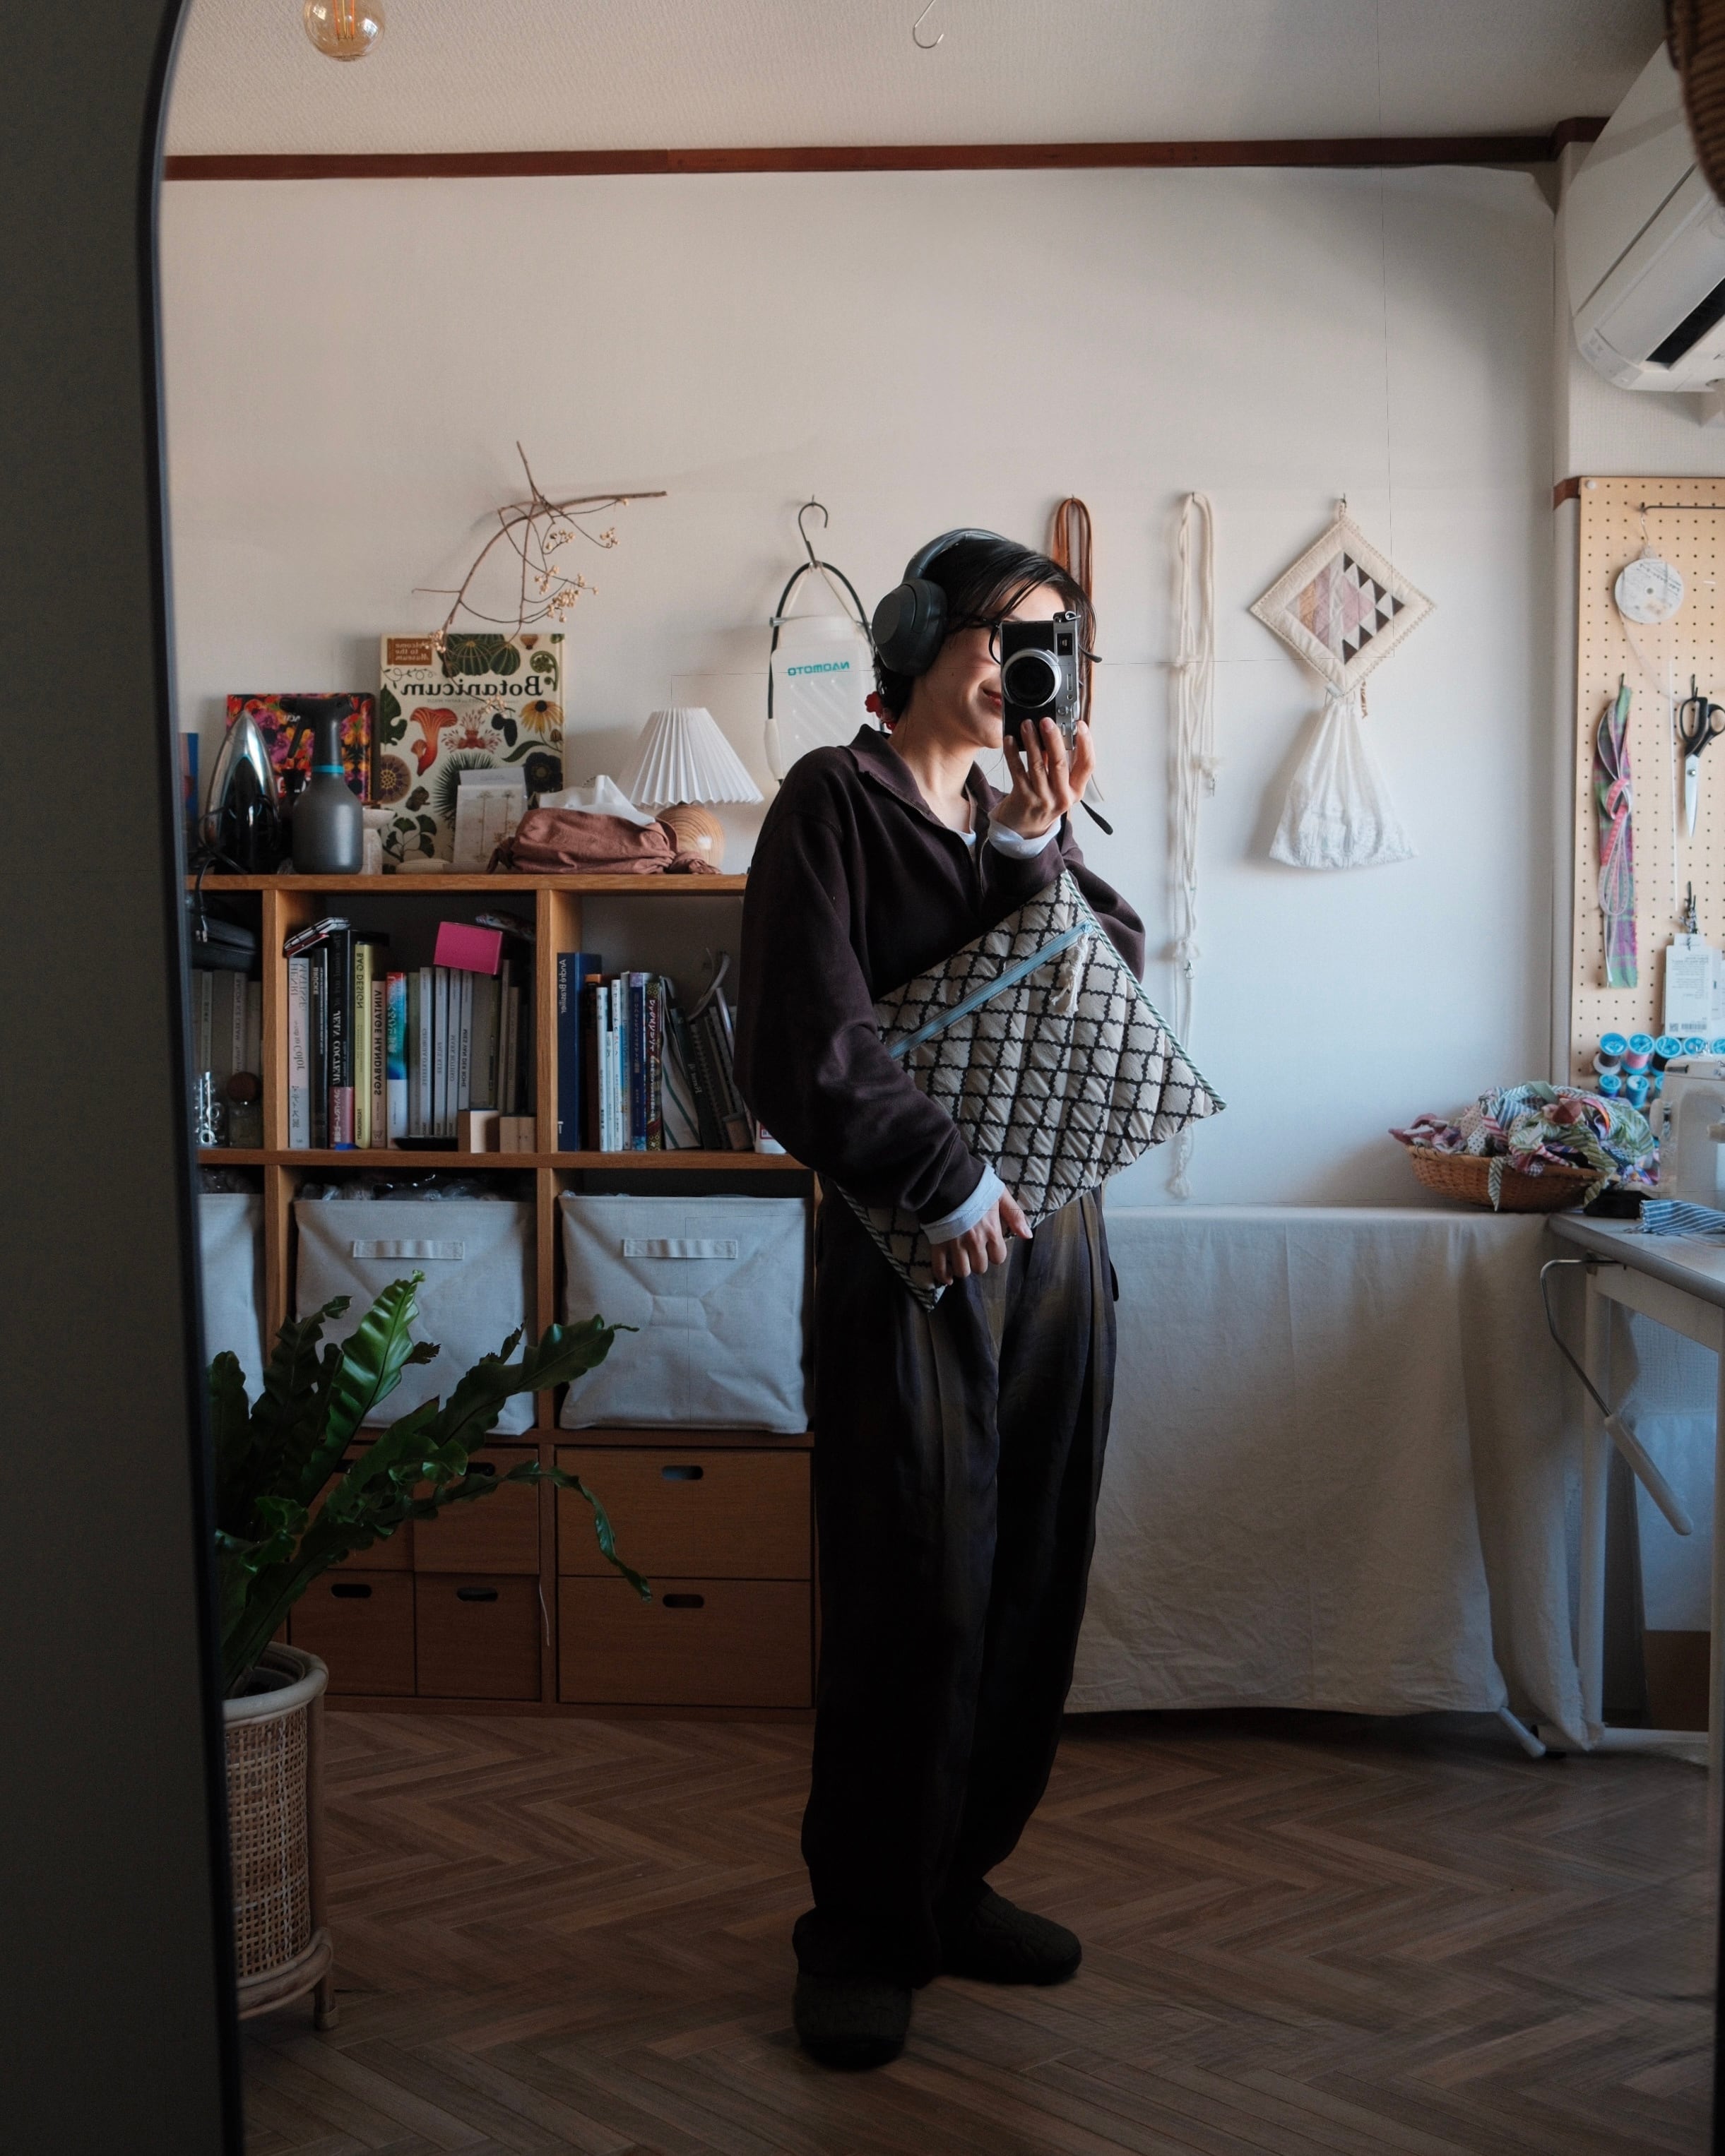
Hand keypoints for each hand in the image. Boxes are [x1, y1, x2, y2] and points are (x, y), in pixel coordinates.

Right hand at [929, 1193, 1032, 1284]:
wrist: (947, 1177)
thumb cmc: (975, 1185)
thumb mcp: (1000, 1195)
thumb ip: (1015, 1216)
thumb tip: (1028, 1235)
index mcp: (991, 1231)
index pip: (999, 1258)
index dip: (995, 1254)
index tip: (989, 1247)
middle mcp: (974, 1241)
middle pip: (980, 1267)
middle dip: (978, 1262)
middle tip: (974, 1253)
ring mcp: (955, 1244)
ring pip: (962, 1271)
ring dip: (963, 1268)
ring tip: (962, 1260)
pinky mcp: (937, 1243)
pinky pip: (940, 1268)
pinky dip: (943, 1276)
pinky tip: (948, 1278)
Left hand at [994, 717, 1094, 841]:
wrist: (1023, 829)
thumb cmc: (1043, 802)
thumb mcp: (1059, 787)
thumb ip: (1060, 763)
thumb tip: (1056, 732)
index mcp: (1075, 791)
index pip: (1087, 765)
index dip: (1086, 743)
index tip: (1080, 725)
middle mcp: (1062, 796)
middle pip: (1060, 763)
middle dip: (1053, 738)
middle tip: (1047, 720)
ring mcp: (1042, 799)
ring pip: (1037, 765)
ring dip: (1031, 742)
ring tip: (1027, 725)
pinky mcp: (1023, 799)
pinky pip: (1018, 771)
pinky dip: (1013, 754)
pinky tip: (1010, 740)